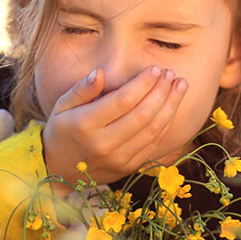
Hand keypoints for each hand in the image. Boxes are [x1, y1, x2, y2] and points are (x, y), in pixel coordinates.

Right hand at [41, 66, 187, 184]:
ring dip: (170, 106)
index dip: (143, 83)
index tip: (155, 69)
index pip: (123, 101)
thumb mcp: (61, 106)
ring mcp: (118, 159)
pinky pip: (153, 144)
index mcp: (85, 125)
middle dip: (161, 92)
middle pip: (142, 115)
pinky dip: (166, 124)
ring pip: (152, 130)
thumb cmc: (62, 131)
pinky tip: (172, 107)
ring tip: (181, 86)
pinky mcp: (128, 167)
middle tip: (171, 74)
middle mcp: (103, 144)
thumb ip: (82, 89)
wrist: (59, 170)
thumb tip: (100, 73)